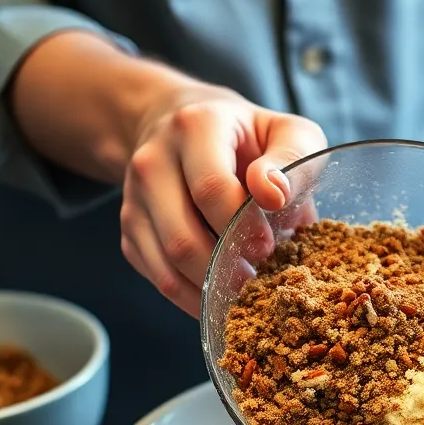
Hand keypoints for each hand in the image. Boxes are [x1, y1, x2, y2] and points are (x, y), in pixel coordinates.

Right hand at [120, 82, 325, 315]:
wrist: (182, 126)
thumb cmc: (248, 137)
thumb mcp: (285, 132)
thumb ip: (292, 159)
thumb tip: (274, 195)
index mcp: (194, 127)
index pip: (211, 188)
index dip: (242, 227)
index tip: (269, 246)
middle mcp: (153, 160)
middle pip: (182, 237)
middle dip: (225, 269)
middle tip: (259, 282)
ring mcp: (134, 198)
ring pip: (166, 265)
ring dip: (209, 290)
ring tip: (245, 296)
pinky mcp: (130, 230)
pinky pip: (158, 277)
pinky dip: (193, 297)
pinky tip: (222, 296)